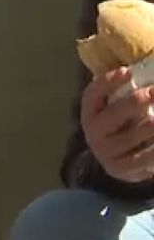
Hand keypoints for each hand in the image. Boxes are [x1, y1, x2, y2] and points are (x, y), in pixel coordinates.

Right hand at [82, 69, 153, 183]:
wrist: (122, 160)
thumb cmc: (127, 122)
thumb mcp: (121, 105)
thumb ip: (130, 90)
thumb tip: (149, 72)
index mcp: (91, 112)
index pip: (93, 94)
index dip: (108, 83)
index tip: (127, 72)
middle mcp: (93, 132)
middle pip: (115, 114)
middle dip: (137, 101)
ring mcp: (105, 151)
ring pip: (135, 133)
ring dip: (153, 123)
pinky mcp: (120, 168)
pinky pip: (145, 156)